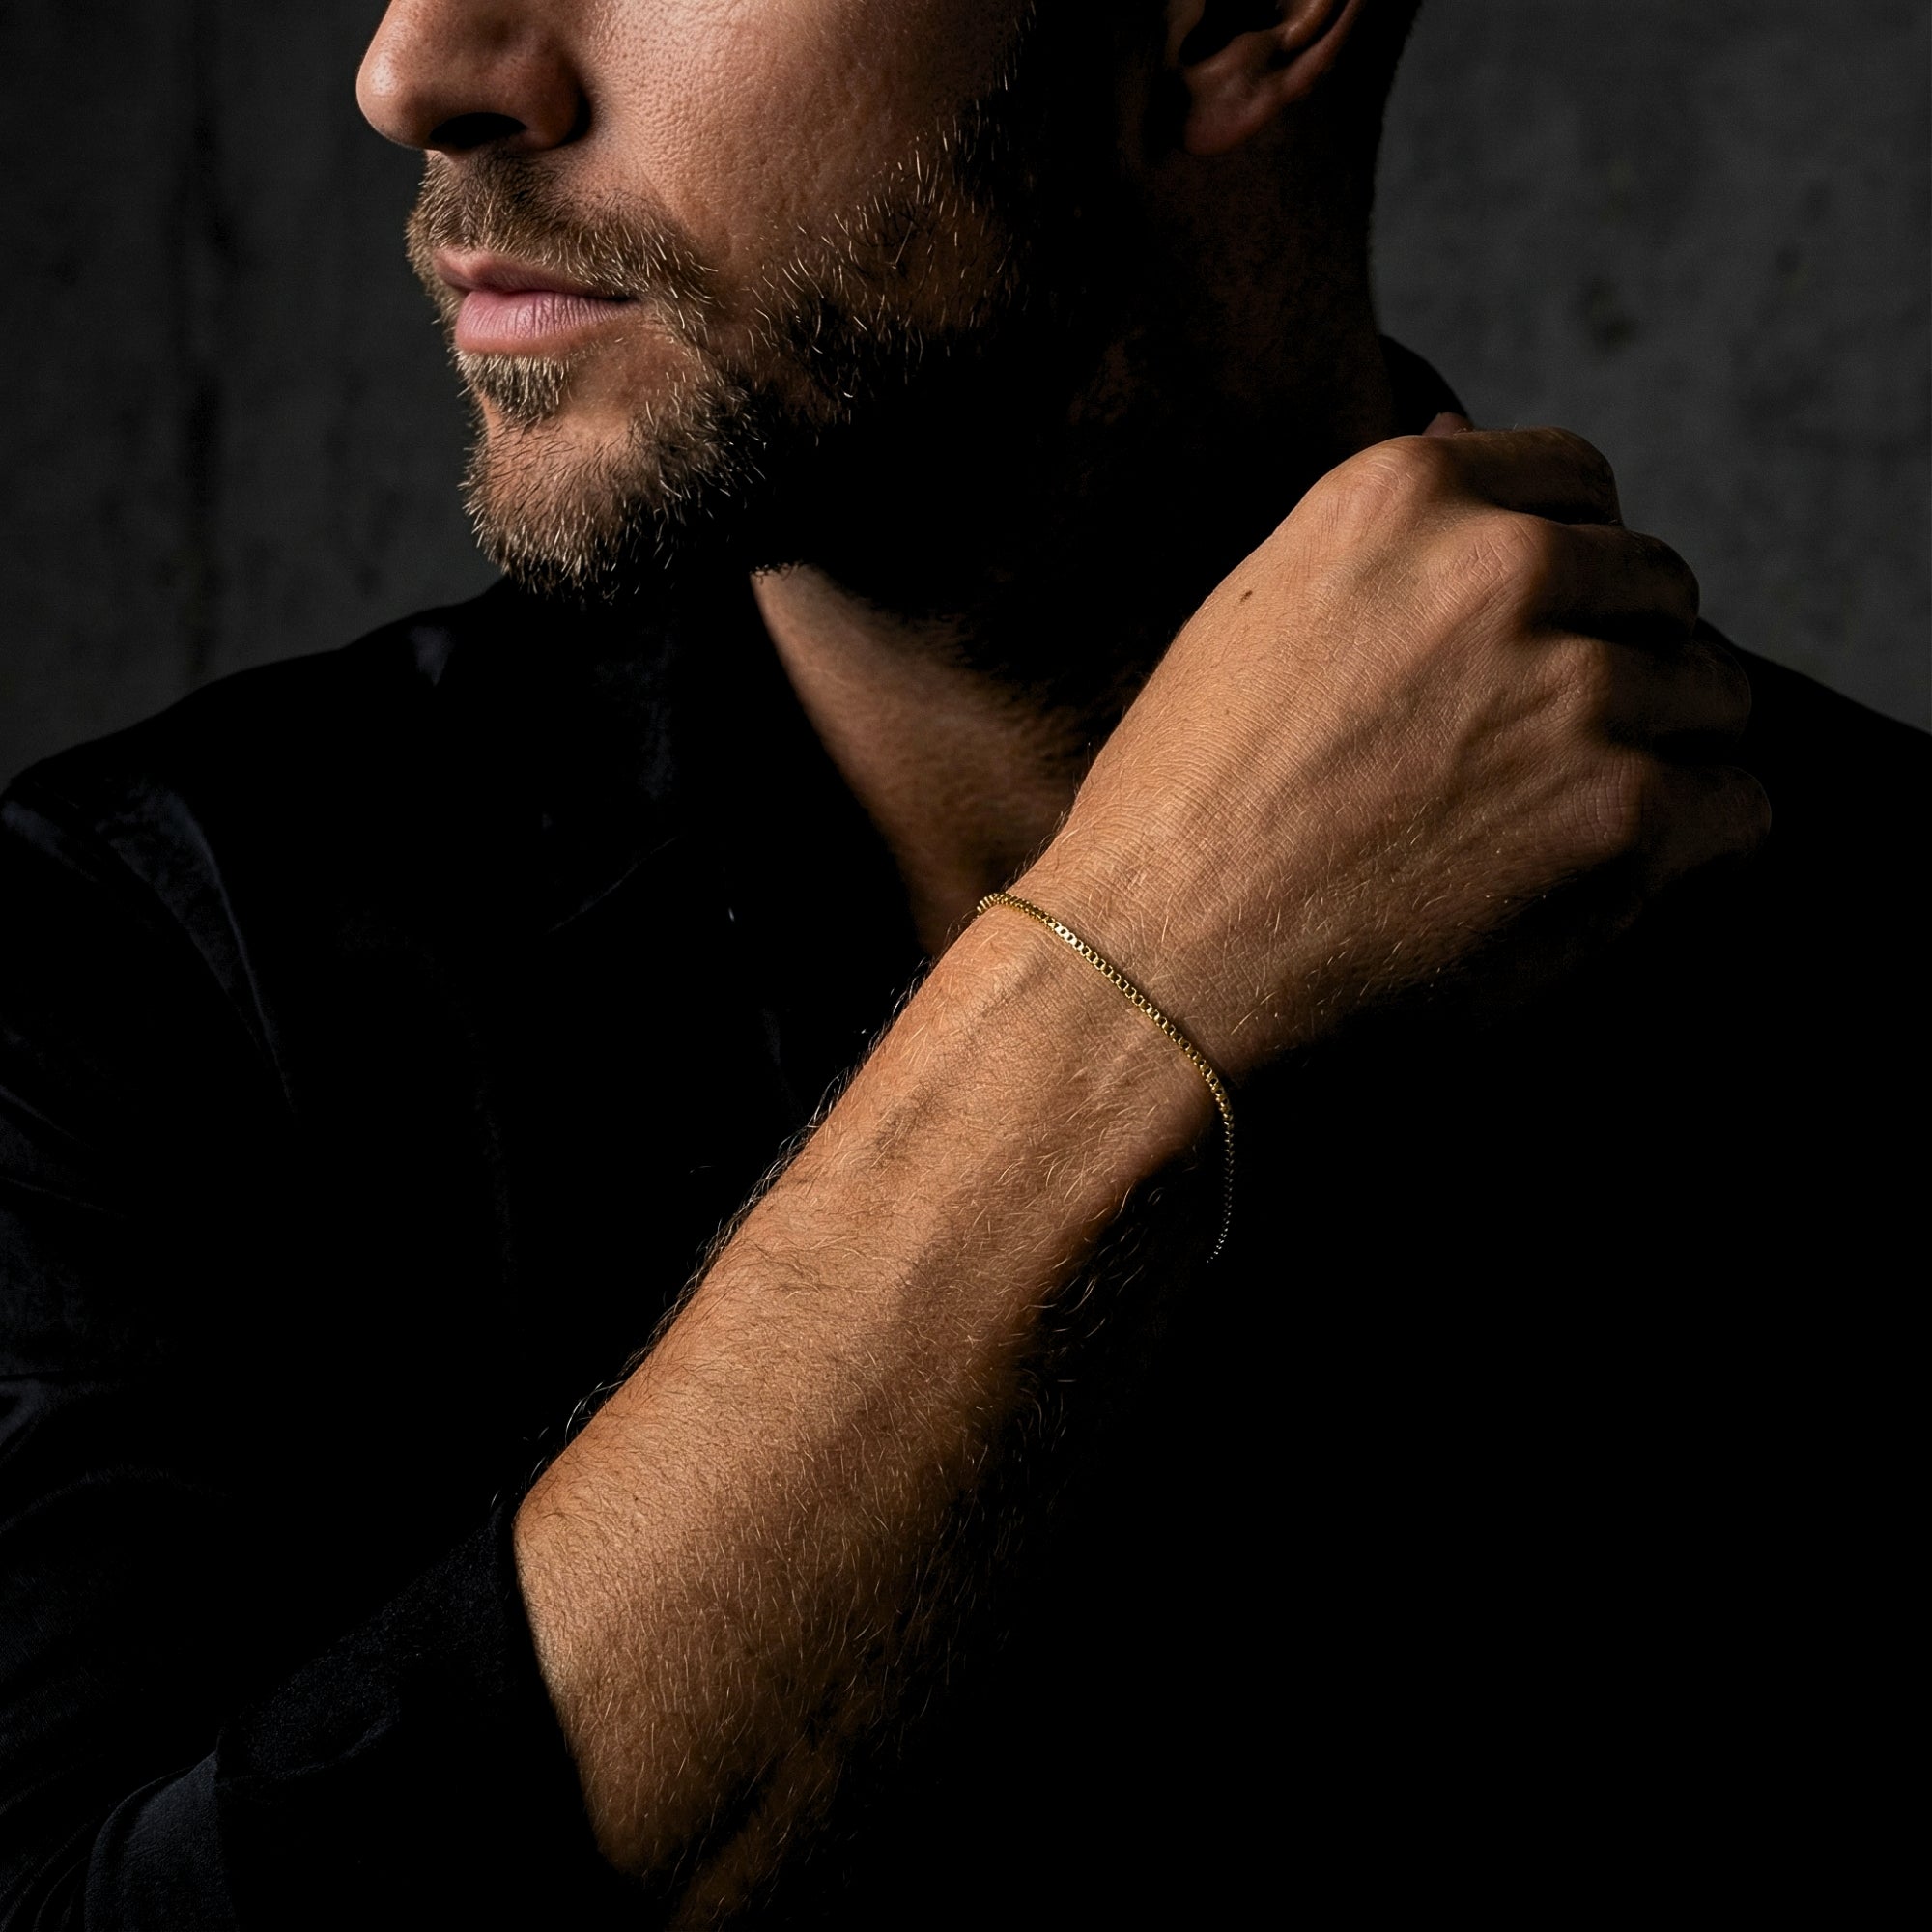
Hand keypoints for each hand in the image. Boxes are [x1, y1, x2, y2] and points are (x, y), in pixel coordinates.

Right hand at [1018, 420, 1767, 1079]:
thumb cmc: (1181, 815)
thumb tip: (1465, 433)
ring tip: (1555, 830)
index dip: (1565, 571)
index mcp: (1403, 498)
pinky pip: (1738, 805)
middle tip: (1531, 764)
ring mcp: (1575, 690)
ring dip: (1661, 756)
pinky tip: (1602, 883)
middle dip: (1615, 662)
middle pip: (1655, 585)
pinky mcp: (1626, 817)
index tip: (1526, 649)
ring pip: (1713, 692)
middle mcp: (1502, 568)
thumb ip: (1381, 540)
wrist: (1162, 975)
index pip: (1577, 482)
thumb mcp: (1250, 619)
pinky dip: (1693, 850)